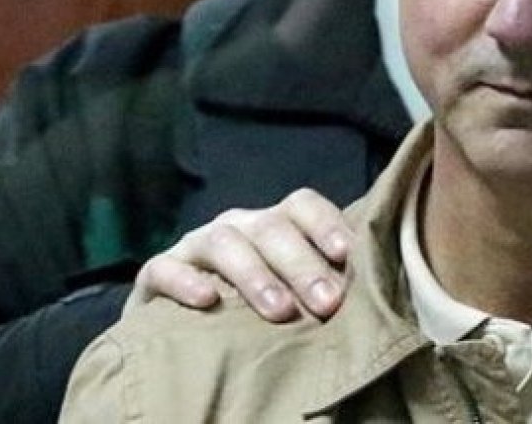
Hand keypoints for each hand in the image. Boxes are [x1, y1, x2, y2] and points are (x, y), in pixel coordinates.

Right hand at [127, 188, 351, 321]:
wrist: (183, 326)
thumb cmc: (253, 306)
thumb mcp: (290, 289)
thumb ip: (323, 281)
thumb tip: (374, 291)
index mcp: (274, 224)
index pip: (302, 205)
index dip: (326, 224)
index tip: (347, 255)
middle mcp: (238, 225)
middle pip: (271, 228)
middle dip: (302, 264)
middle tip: (327, 303)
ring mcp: (195, 245)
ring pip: (225, 242)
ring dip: (255, 275)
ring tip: (280, 310)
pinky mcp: (157, 272)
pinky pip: (166, 269)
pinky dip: (186, 282)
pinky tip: (208, 302)